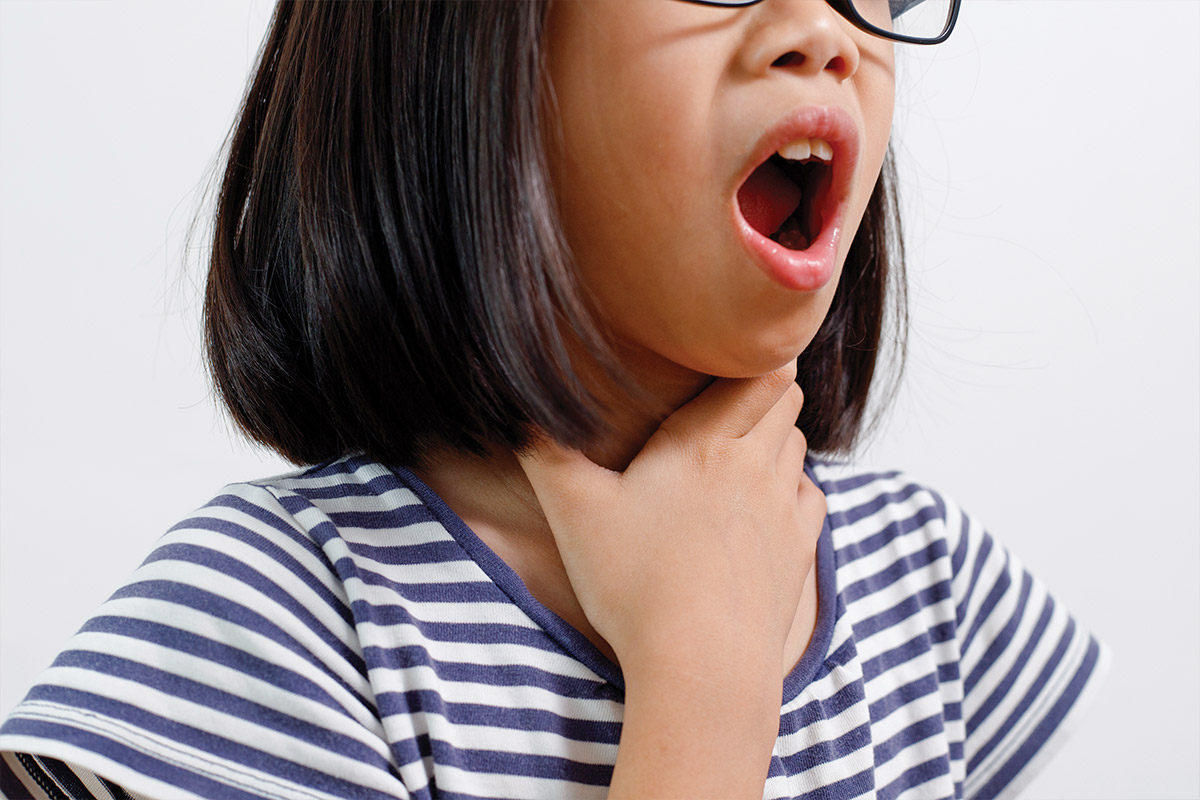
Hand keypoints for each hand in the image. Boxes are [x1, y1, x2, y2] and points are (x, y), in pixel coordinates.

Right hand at [516, 360, 826, 684]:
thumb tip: (519, 413)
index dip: (757, 358)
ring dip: (774, 439)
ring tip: (734, 456)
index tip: (732, 358)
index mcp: (705, 443)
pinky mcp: (799, 552)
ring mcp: (784, 510)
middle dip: (762, 394)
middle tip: (724, 403)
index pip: (763, 373)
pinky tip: (762, 504)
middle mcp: (755, 466)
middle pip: (786, 401)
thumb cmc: (637, 586)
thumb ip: (545, 455)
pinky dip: (791, 488)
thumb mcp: (574, 514)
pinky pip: (810, 495)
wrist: (702, 668)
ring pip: (797, 446)